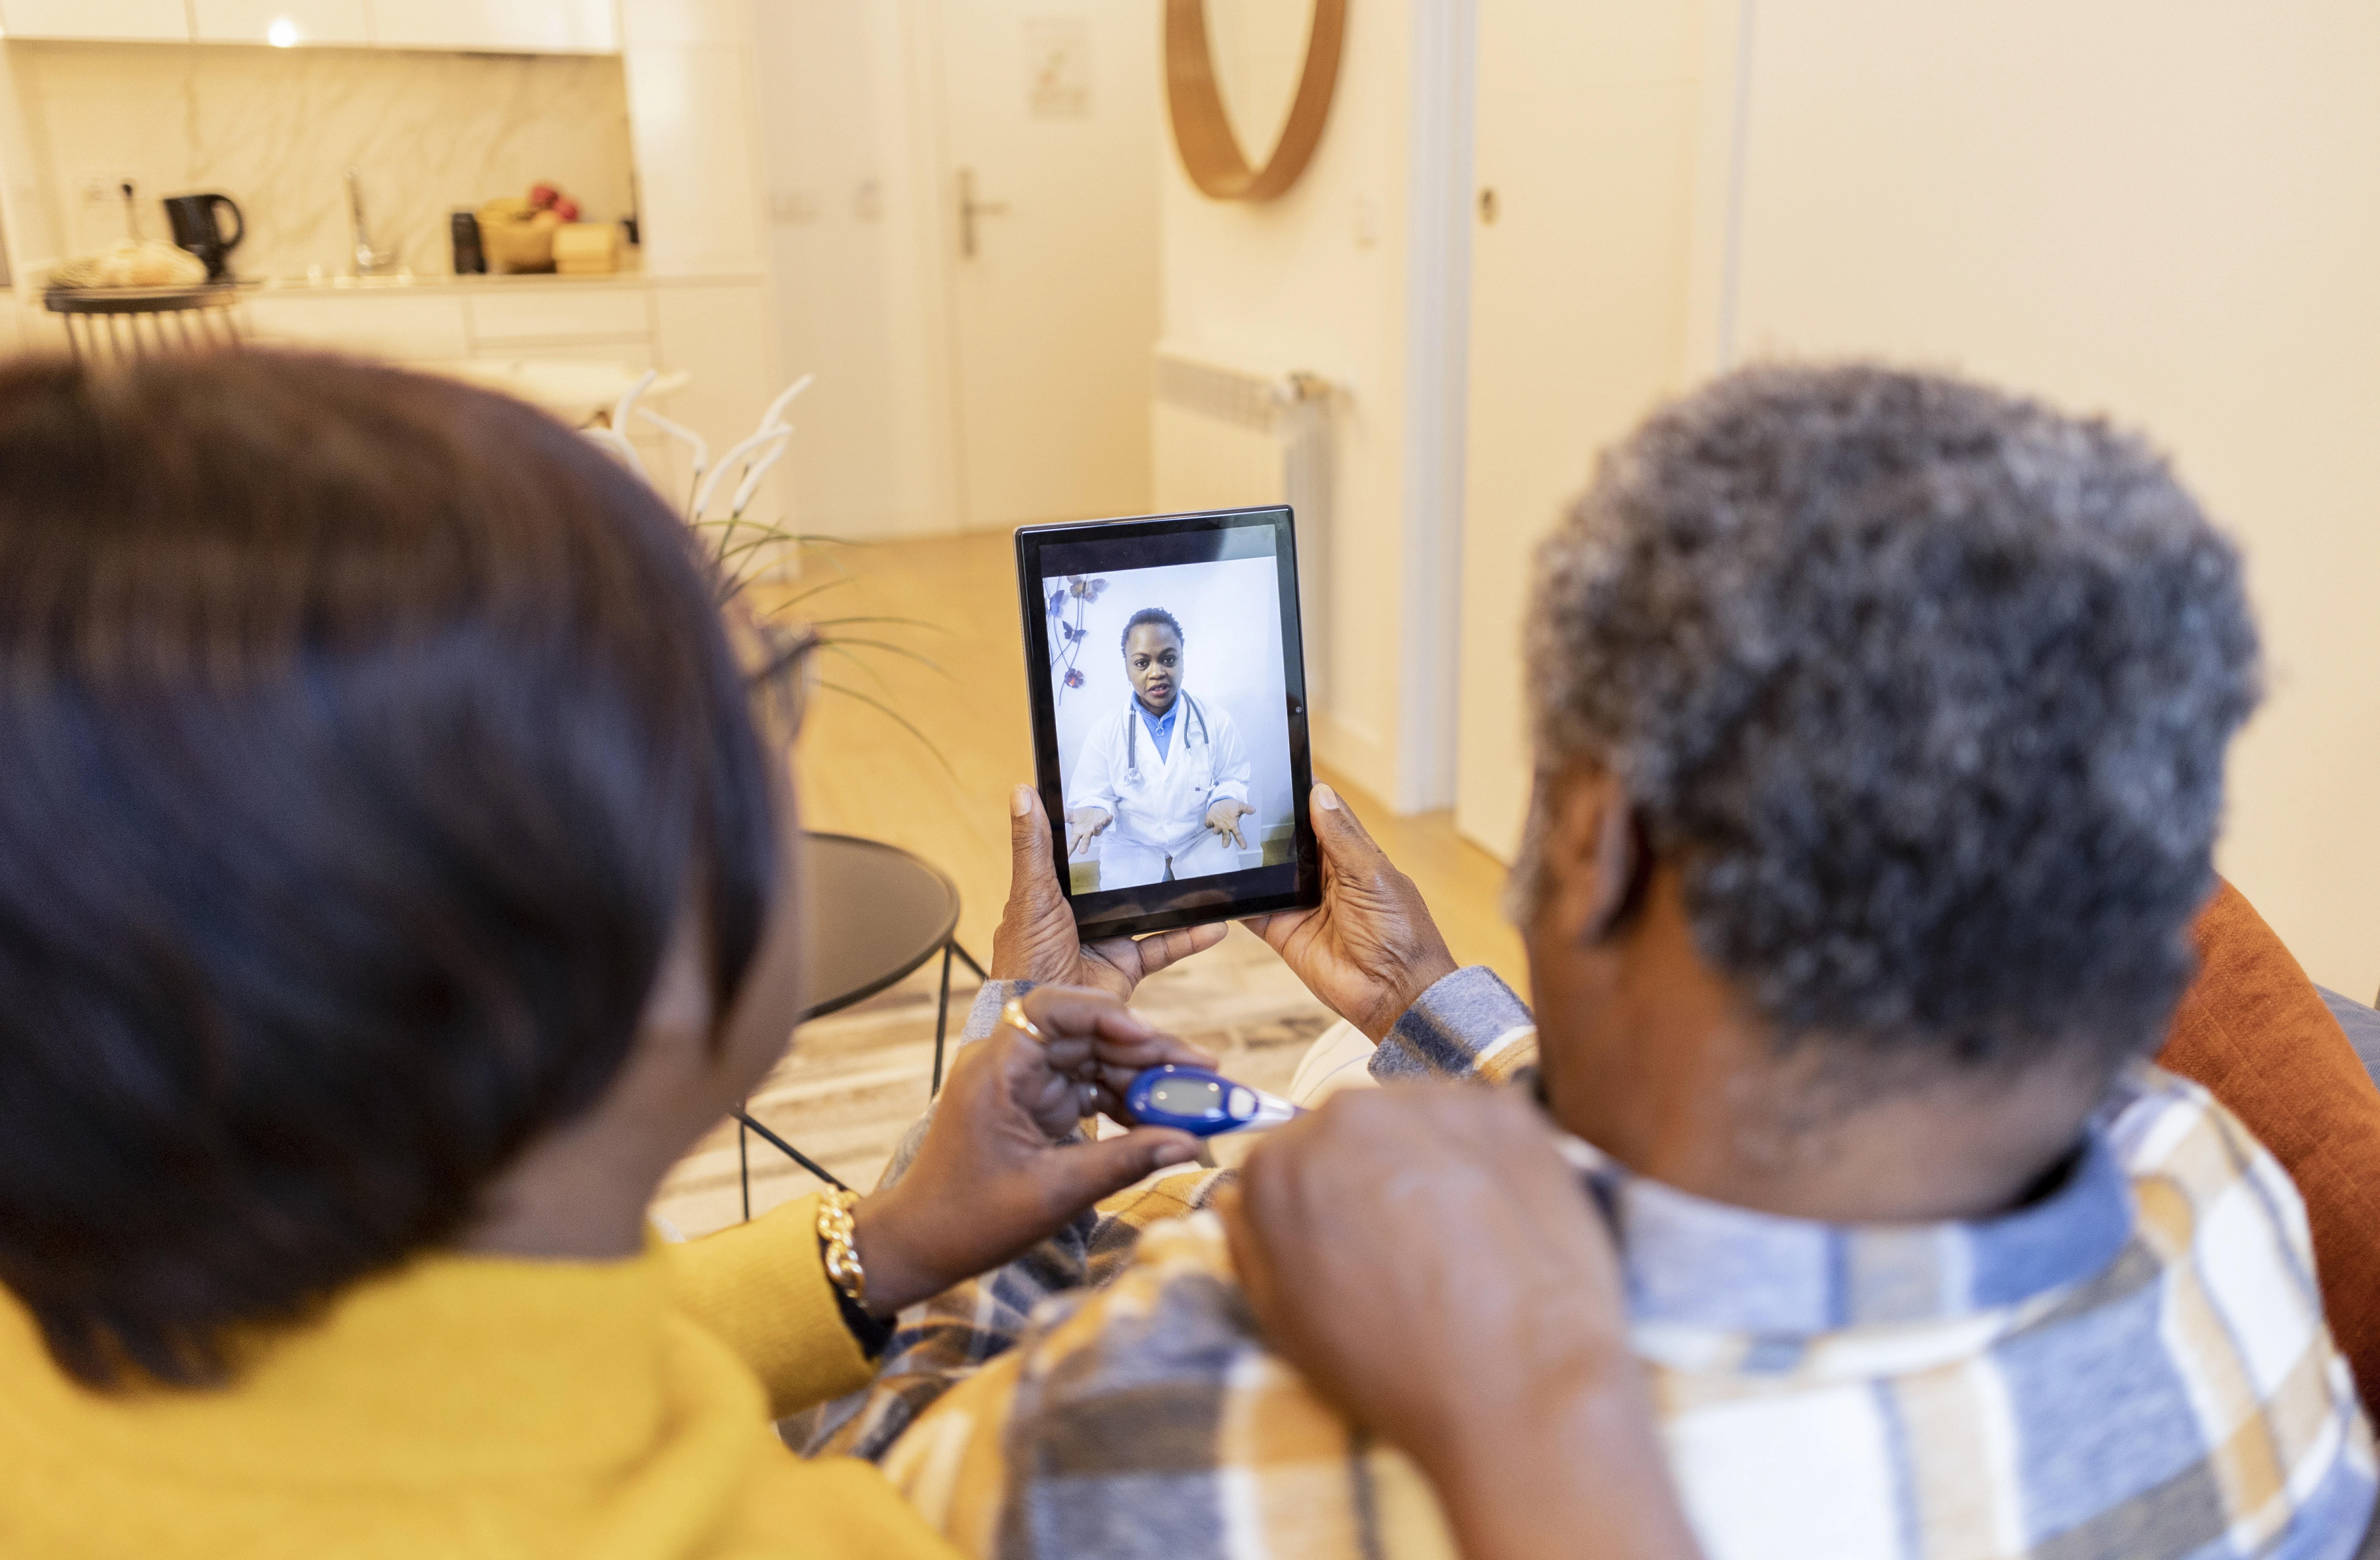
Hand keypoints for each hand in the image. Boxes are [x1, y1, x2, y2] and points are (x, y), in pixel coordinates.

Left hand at [853, 985, 1216, 1314]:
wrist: (920, 1245)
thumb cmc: (969, 1218)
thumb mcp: (1053, 1193)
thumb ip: (1123, 1161)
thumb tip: (1190, 1144)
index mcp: (996, 1068)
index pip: (1052, 1009)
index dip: (1107, 1015)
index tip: (1152, 1038)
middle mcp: (1008, 1064)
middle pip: (1086, 1034)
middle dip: (1147, 1050)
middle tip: (1204, 1069)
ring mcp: (1023, 1083)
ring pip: (1094, 1060)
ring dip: (1144, 1077)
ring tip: (1197, 1095)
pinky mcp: (1035, 1106)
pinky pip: (1088, 1089)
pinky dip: (1125, 1101)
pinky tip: (1165, 1118)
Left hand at [995, 785, 1225, 999]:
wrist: (1045, 1020)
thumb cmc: (1026, 957)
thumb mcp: (1030, 893)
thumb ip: (1033, 846)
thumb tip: (1023, 791)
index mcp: (1053, 893)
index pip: (1080, 855)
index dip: (1101, 834)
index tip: (1127, 806)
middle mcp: (1081, 915)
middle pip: (1120, 883)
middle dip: (1148, 866)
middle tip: (1179, 836)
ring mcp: (1106, 940)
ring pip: (1149, 912)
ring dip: (1178, 900)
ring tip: (1208, 879)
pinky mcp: (1127, 966)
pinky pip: (1164, 947)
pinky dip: (1190, 938)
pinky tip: (1213, 925)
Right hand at [1064, 806, 1111, 856]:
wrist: (1093, 810)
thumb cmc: (1082, 815)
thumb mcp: (1072, 815)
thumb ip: (1065, 817)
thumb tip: (1056, 818)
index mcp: (1078, 833)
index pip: (1073, 843)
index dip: (1069, 849)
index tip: (1066, 857)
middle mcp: (1088, 833)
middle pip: (1086, 841)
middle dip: (1085, 846)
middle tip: (1082, 852)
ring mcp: (1096, 828)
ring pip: (1097, 832)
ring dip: (1097, 829)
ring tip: (1096, 825)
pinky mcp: (1104, 822)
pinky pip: (1107, 822)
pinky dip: (1108, 820)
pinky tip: (1110, 816)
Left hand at [1204, 798, 1255, 848]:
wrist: (1221, 801)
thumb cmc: (1231, 806)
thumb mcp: (1239, 806)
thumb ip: (1246, 808)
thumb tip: (1253, 810)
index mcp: (1233, 825)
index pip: (1238, 835)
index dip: (1241, 841)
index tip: (1244, 847)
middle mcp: (1225, 827)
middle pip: (1226, 837)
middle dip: (1225, 841)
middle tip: (1225, 845)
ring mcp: (1217, 825)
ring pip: (1216, 831)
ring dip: (1216, 831)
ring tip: (1217, 830)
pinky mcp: (1210, 820)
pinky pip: (1208, 824)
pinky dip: (1208, 824)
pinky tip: (1208, 823)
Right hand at [1220, 1086, 1698, 1559]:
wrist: (1521, 1385)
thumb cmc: (1395, 1371)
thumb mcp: (1287, 1325)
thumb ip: (1253, 1248)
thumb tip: (1239, 1202)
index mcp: (1276, 1165)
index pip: (1283, 1166)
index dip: (1316, 1213)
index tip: (1346, 1251)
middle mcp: (1343, 1114)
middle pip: (1348, 1134)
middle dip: (1367, 1176)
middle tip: (1406, 1245)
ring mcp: (1427, 1102)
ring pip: (1414, 1121)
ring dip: (1426, 1160)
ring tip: (1460, 1235)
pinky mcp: (1503, 1110)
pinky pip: (1480, 1125)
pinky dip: (1485, 1161)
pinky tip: (1499, 1218)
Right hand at [1242, 782, 1458, 1040]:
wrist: (1395, 992)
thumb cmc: (1400, 932)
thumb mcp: (1372, 874)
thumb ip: (1341, 837)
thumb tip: (1319, 793)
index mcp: (1353, 855)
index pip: (1321, 815)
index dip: (1300, 795)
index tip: (1274, 771)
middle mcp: (1325, 877)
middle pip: (1288, 842)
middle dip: (1264, 825)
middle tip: (1230, 800)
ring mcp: (1301, 904)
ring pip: (1267, 873)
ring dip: (1247, 859)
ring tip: (1218, 832)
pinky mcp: (1283, 932)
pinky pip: (1253, 911)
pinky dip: (1235, 899)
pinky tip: (1216, 883)